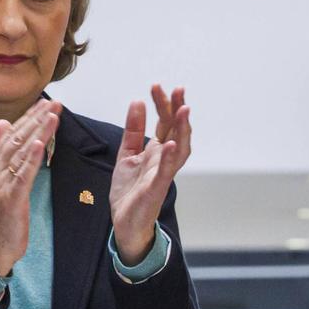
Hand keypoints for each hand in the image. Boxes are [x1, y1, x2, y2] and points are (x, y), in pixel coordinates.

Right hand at [0, 100, 59, 277]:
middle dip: (36, 119)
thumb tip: (3, 123)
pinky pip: (22, 174)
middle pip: (17, 139)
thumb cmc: (2, 211)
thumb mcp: (1, 178)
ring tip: (51, 115)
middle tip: (54, 103)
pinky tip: (40, 143)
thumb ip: (3, 151)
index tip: (46, 103)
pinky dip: (31, 157)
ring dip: (37, 132)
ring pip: (20, 152)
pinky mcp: (10, 197)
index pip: (12, 134)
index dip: (29, 117)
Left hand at [110, 85, 191, 264]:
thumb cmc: (130, 191)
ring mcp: (163, 173)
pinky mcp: (156, 188)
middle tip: (178, 90)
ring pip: (180, 149)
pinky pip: (166, 171)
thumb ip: (133, 130)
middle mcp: (164, 160)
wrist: (125, 222)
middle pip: (176, 130)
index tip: (159, 86)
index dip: (164, 104)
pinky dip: (171, 157)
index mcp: (157, 151)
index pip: (165, 123)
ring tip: (183, 111)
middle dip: (178, 110)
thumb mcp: (127, 154)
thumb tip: (137, 102)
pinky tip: (171, 143)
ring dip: (183, 130)